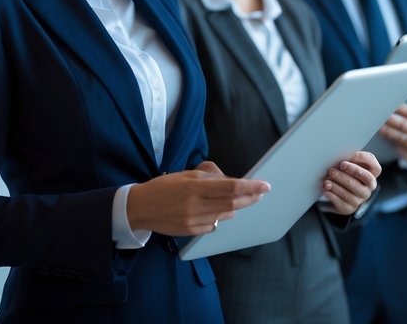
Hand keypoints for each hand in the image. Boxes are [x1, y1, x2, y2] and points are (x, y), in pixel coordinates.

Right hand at [125, 161, 268, 235]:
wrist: (140, 208)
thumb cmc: (165, 187)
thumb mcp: (187, 174)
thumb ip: (210, 178)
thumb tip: (233, 184)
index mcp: (194, 186)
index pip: (230, 187)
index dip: (250, 186)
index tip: (265, 185)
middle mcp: (195, 205)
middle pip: (232, 204)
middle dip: (250, 198)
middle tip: (260, 193)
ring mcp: (192, 220)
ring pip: (224, 215)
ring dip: (234, 208)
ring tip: (236, 200)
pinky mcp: (190, 231)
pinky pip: (213, 225)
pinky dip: (218, 217)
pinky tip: (214, 211)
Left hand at [323, 150, 380, 215]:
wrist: (338, 193)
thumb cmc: (345, 174)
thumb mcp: (350, 165)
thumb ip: (350, 159)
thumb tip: (341, 152)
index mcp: (372, 174)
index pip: (376, 168)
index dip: (364, 160)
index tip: (351, 156)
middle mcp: (369, 188)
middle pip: (364, 180)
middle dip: (349, 173)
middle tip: (333, 169)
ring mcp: (360, 199)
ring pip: (351, 193)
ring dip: (337, 186)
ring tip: (326, 180)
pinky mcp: (349, 208)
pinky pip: (342, 203)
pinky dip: (332, 196)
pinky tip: (326, 190)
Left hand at [377, 91, 406, 163]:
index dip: (401, 108)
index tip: (391, 103)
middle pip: (405, 124)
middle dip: (393, 119)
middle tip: (382, 113)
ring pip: (399, 135)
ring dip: (388, 129)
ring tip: (379, 123)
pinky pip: (396, 143)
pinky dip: (388, 136)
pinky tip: (381, 131)